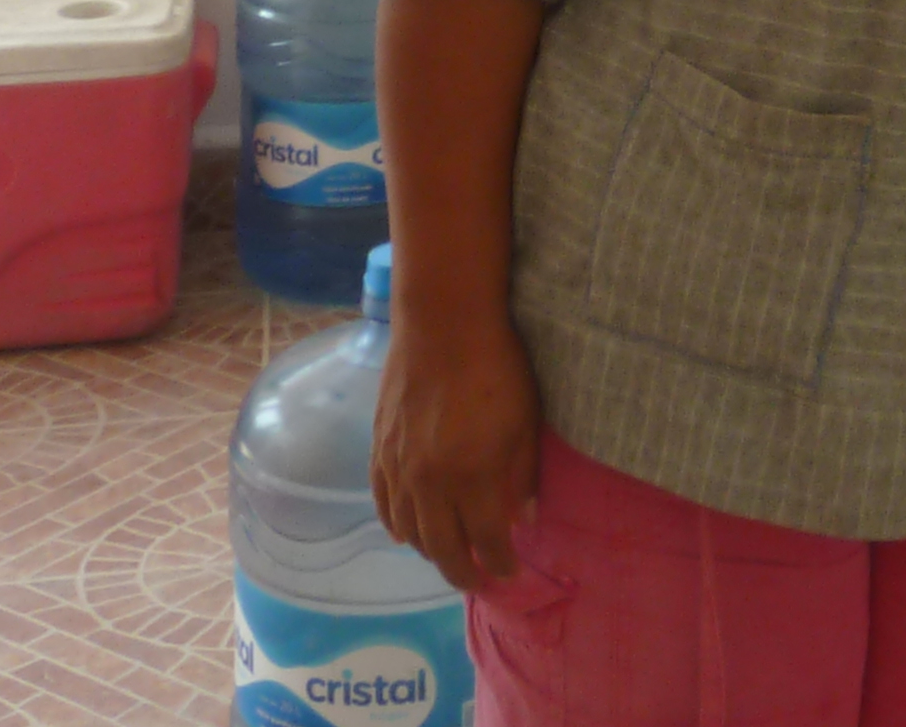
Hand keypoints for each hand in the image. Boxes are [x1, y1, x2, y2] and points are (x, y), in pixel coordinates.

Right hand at [372, 309, 544, 589]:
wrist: (444, 324)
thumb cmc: (498, 368)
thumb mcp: (526, 423)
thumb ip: (523, 477)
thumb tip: (524, 520)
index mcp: (472, 480)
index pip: (487, 543)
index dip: (500, 564)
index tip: (511, 573)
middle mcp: (430, 485)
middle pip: (443, 550)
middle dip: (463, 573)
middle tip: (478, 581)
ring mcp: (399, 469)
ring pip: (410, 533)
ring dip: (430, 552)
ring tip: (449, 556)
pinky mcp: (379, 451)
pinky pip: (383, 505)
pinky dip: (396, 525)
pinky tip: (406, 532)